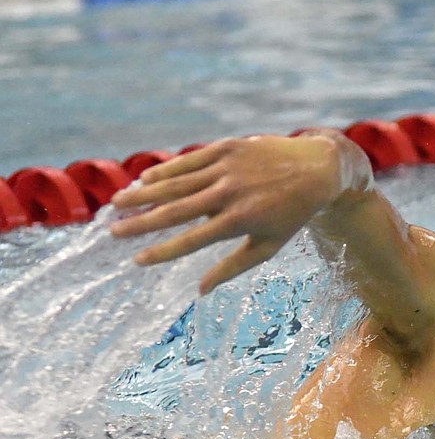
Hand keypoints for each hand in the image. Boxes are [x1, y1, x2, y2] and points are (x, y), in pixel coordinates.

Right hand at [110, 134, 358, 293]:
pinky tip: (145, 179)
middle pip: (176, 210)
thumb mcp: (269, 245)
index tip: (137, 259)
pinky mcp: (227, 147)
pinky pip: (189, 160)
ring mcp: (227, 167)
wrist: (317, 169)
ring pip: (177, 182)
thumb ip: (233, 267)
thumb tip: (200, 291)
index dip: (162, 251)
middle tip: (113, 231)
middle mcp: (231, 193)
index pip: (192, 240)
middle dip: (141, 222)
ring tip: (118, 204)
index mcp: (241, 220)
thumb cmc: (291, 214)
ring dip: (144, 194)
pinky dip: (166, 170)